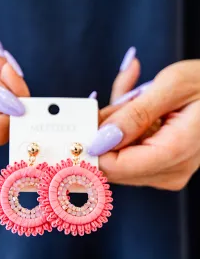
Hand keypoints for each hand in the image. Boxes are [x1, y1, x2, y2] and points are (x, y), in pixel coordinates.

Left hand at [89, 59, 199, 190]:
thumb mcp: (173, 86)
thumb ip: (134, 115)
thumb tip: (99, 139)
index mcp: (174, 154)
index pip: (114, 167)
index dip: (92, 145)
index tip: (83, 120)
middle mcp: (169, 172)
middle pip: (113, 164)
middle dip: (104, 131)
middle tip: (111, 100)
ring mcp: (166, 171)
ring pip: (118, 156)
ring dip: (116, 124)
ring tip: (133, 93)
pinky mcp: (162, 165)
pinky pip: (129, 150)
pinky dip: (125, 126)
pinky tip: (135, 97)